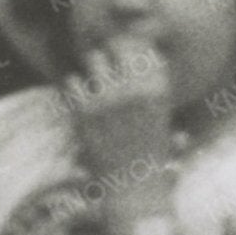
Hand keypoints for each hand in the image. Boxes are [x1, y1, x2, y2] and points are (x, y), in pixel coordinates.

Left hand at [64, 34, 179, 192]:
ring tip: (97, 86)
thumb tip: (137, 47)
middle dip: (111, 55)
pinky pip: (73, 81)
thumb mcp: (162, 112)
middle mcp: (136, 89)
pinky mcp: (84, 111)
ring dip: (94, 70)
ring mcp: (109, 99)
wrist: (134, 189)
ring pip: (94, 59)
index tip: (124, 56)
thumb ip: (150, 81)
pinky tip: (84, 104)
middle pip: (117, 46)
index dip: (130, 46)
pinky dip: (76, 89)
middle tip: (108, 69)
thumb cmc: (150, 151)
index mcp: (159, 88)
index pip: (142, 45)